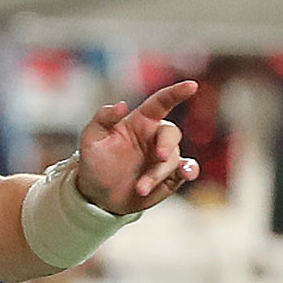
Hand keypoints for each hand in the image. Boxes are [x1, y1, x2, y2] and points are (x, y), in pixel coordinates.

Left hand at [74, 80, 200, 215]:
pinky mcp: (170, 176)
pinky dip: (190, 171)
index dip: (176, 92)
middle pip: (171, 133)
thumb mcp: (91, 138)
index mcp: (140, 121)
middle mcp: (155, 137)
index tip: (192, 86)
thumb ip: (103, 118)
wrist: (98, 196)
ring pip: (173, 158)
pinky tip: (187, 175)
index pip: (161, 102)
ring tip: (140, 188)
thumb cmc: (95, 162)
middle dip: (167, 144)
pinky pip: (187, 169)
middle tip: (159, 156)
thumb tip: (121, 104)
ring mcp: (165, 157)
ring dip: (158, 174)